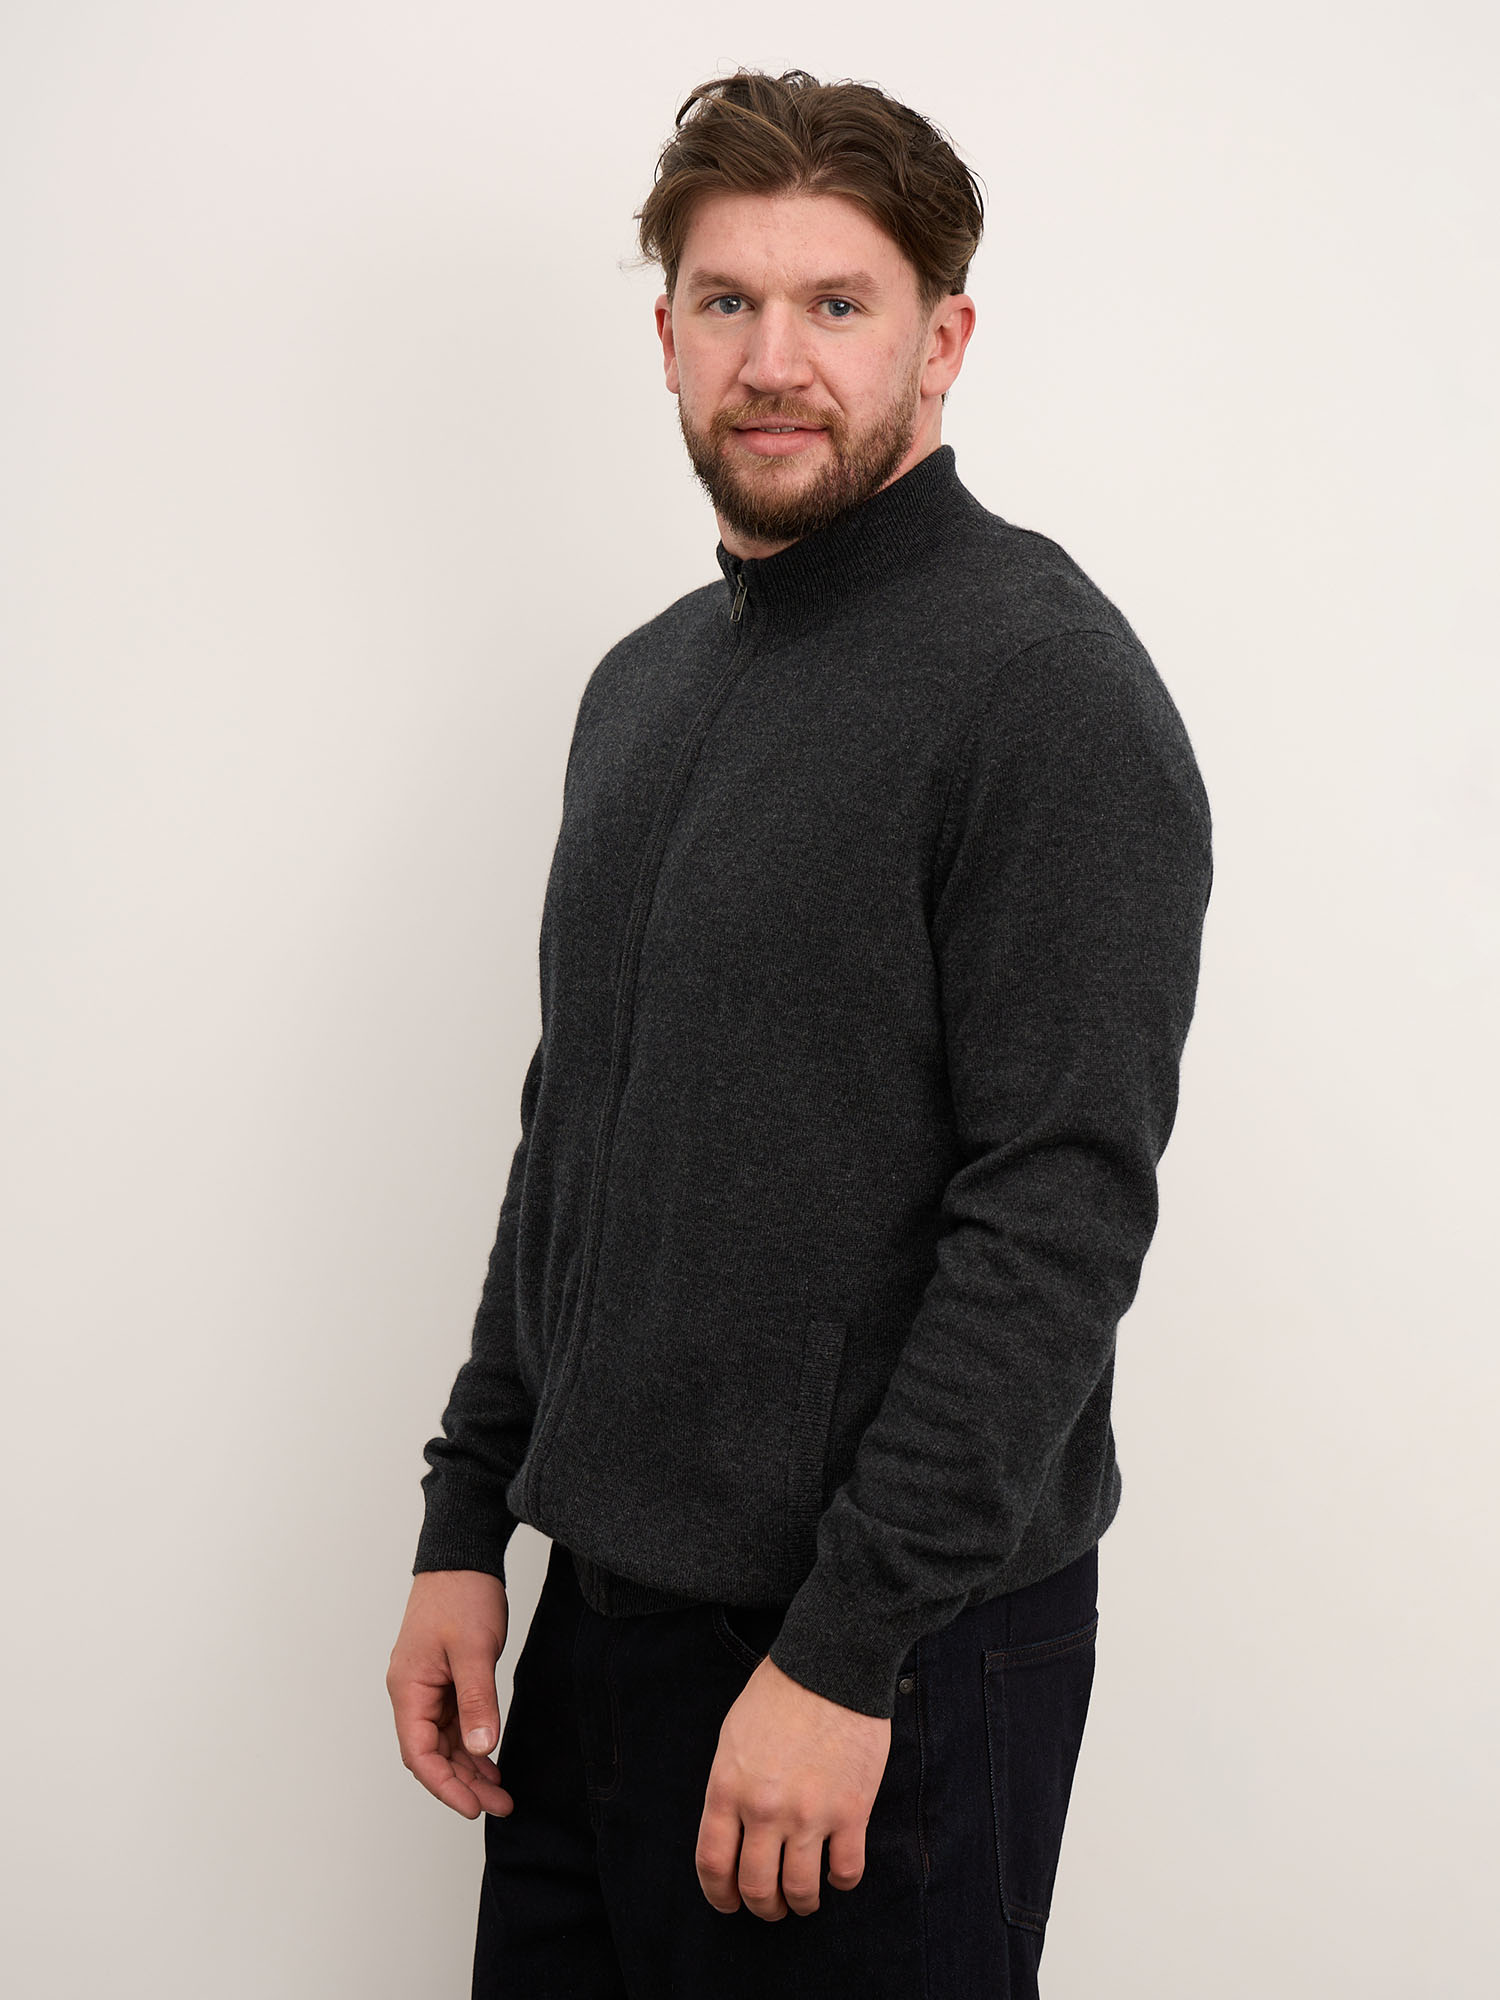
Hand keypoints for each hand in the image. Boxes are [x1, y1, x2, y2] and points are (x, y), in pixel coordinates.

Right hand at [387, 1570, 514, 1819]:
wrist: (463, 1558)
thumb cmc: (461, 1595)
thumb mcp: (473, 1649)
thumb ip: (477, 1700)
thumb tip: (481, 1749)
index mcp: (409, 1688)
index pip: (419, 1754)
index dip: (444, 1786)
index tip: (473, 1808)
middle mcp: (412, 1692)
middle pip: (432, 1754)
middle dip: (463, 1783)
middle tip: (500, 1805)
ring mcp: (428, 1687)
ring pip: (444, 1742)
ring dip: (469, 1768)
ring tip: (501, 1792)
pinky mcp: (445, 1679)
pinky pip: (454, 1724)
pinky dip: (471, 1744)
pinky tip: (491, 1759)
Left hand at [696, 1654, 891, 1919]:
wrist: (832, 1664)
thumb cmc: (779, 1693)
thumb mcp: (733, 1737)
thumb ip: (730, 1788)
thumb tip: (734, 1833)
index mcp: (728, 1788)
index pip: (713, 1864)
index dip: (719, 1895)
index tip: (729, 1903)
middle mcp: (765, 1809)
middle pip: (756, 1888)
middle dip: (762, 1908)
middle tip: (771, 1907)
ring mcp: (810, 1814)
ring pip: (800, 1890)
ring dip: (801, 1903)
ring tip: (804, 1899)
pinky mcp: (852, 1811)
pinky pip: (846, 1872)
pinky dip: (841, 1882)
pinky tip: (838, 1871)